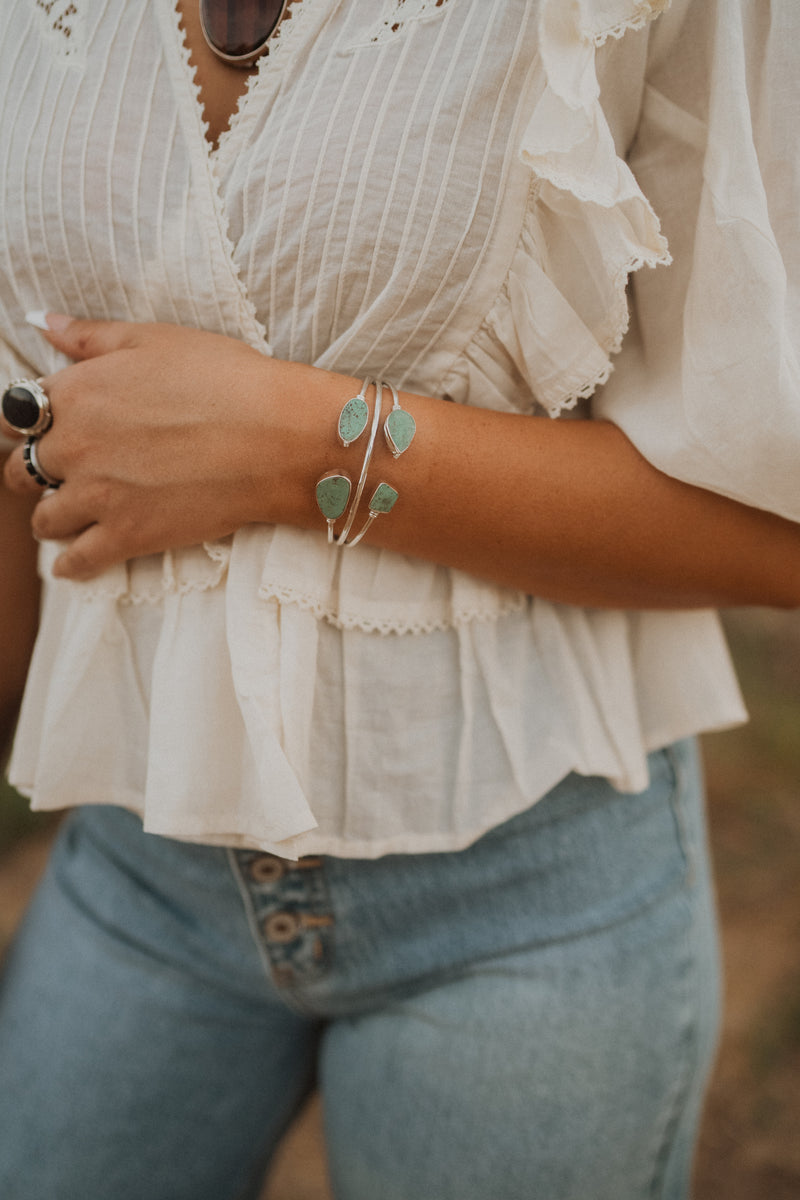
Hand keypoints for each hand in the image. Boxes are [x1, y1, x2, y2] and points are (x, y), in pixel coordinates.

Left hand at [2, 317, 318, 578]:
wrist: (276, 436)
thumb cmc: (226, 379)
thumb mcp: (155, 339)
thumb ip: (92, 337)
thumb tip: (45, 324)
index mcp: (77, 392)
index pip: (22, 414)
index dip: (32, 425)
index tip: (44, 432)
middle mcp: (75, 446)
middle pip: (22, 471)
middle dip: (36, 473)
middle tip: (60, 476)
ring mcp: (98, 496)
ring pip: (44, 519)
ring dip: (52, 518)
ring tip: (70, 517)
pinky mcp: (127, 536)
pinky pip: (76, 561)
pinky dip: (70, 564)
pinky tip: (74, 563)